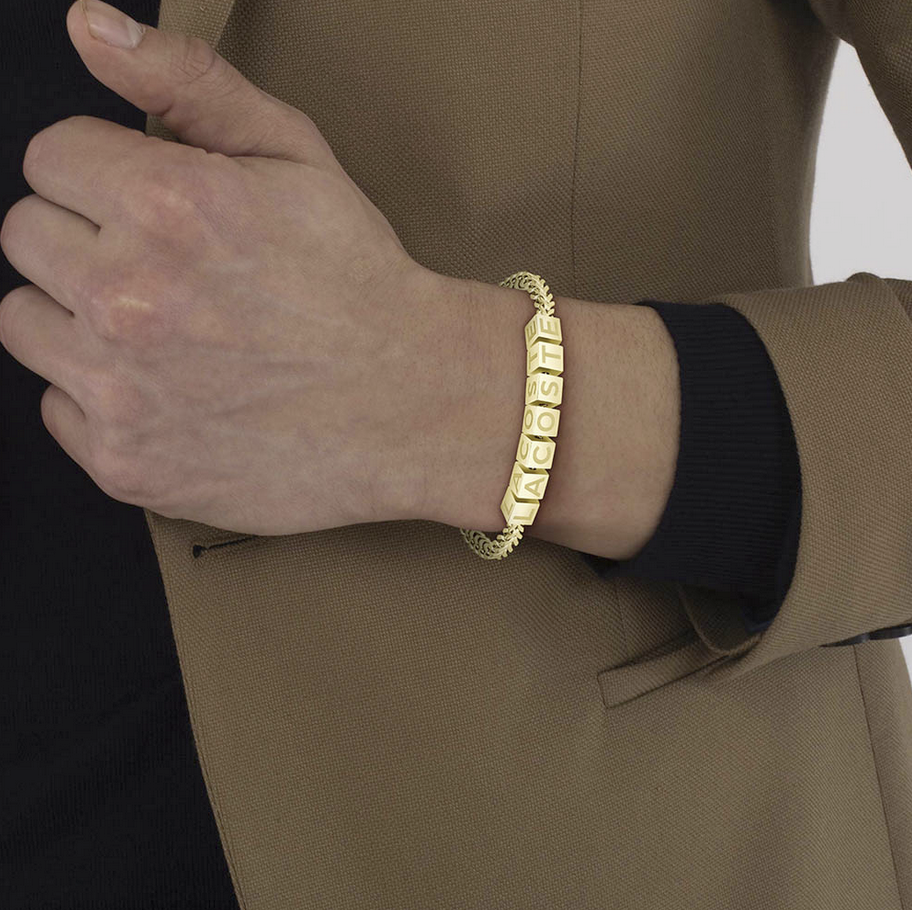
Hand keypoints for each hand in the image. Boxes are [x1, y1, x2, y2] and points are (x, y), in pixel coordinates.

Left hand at [0, 0, 463, 534]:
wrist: (411, 405)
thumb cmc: (359, 285)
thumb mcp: (298, 158)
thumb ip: (190, 83)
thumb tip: (89, 25)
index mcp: (167, 206)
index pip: (49, 158)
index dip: (106, 177)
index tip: (153, 210)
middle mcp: (128, 299)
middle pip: (27, 237)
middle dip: (89, 243)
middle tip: (169, 275)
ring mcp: (120, 390)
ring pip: (26, 322)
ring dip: (79, 320)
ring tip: (166, 336)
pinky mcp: (124, 463)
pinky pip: (56, 407)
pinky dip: (102, 398)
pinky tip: (171, 394)